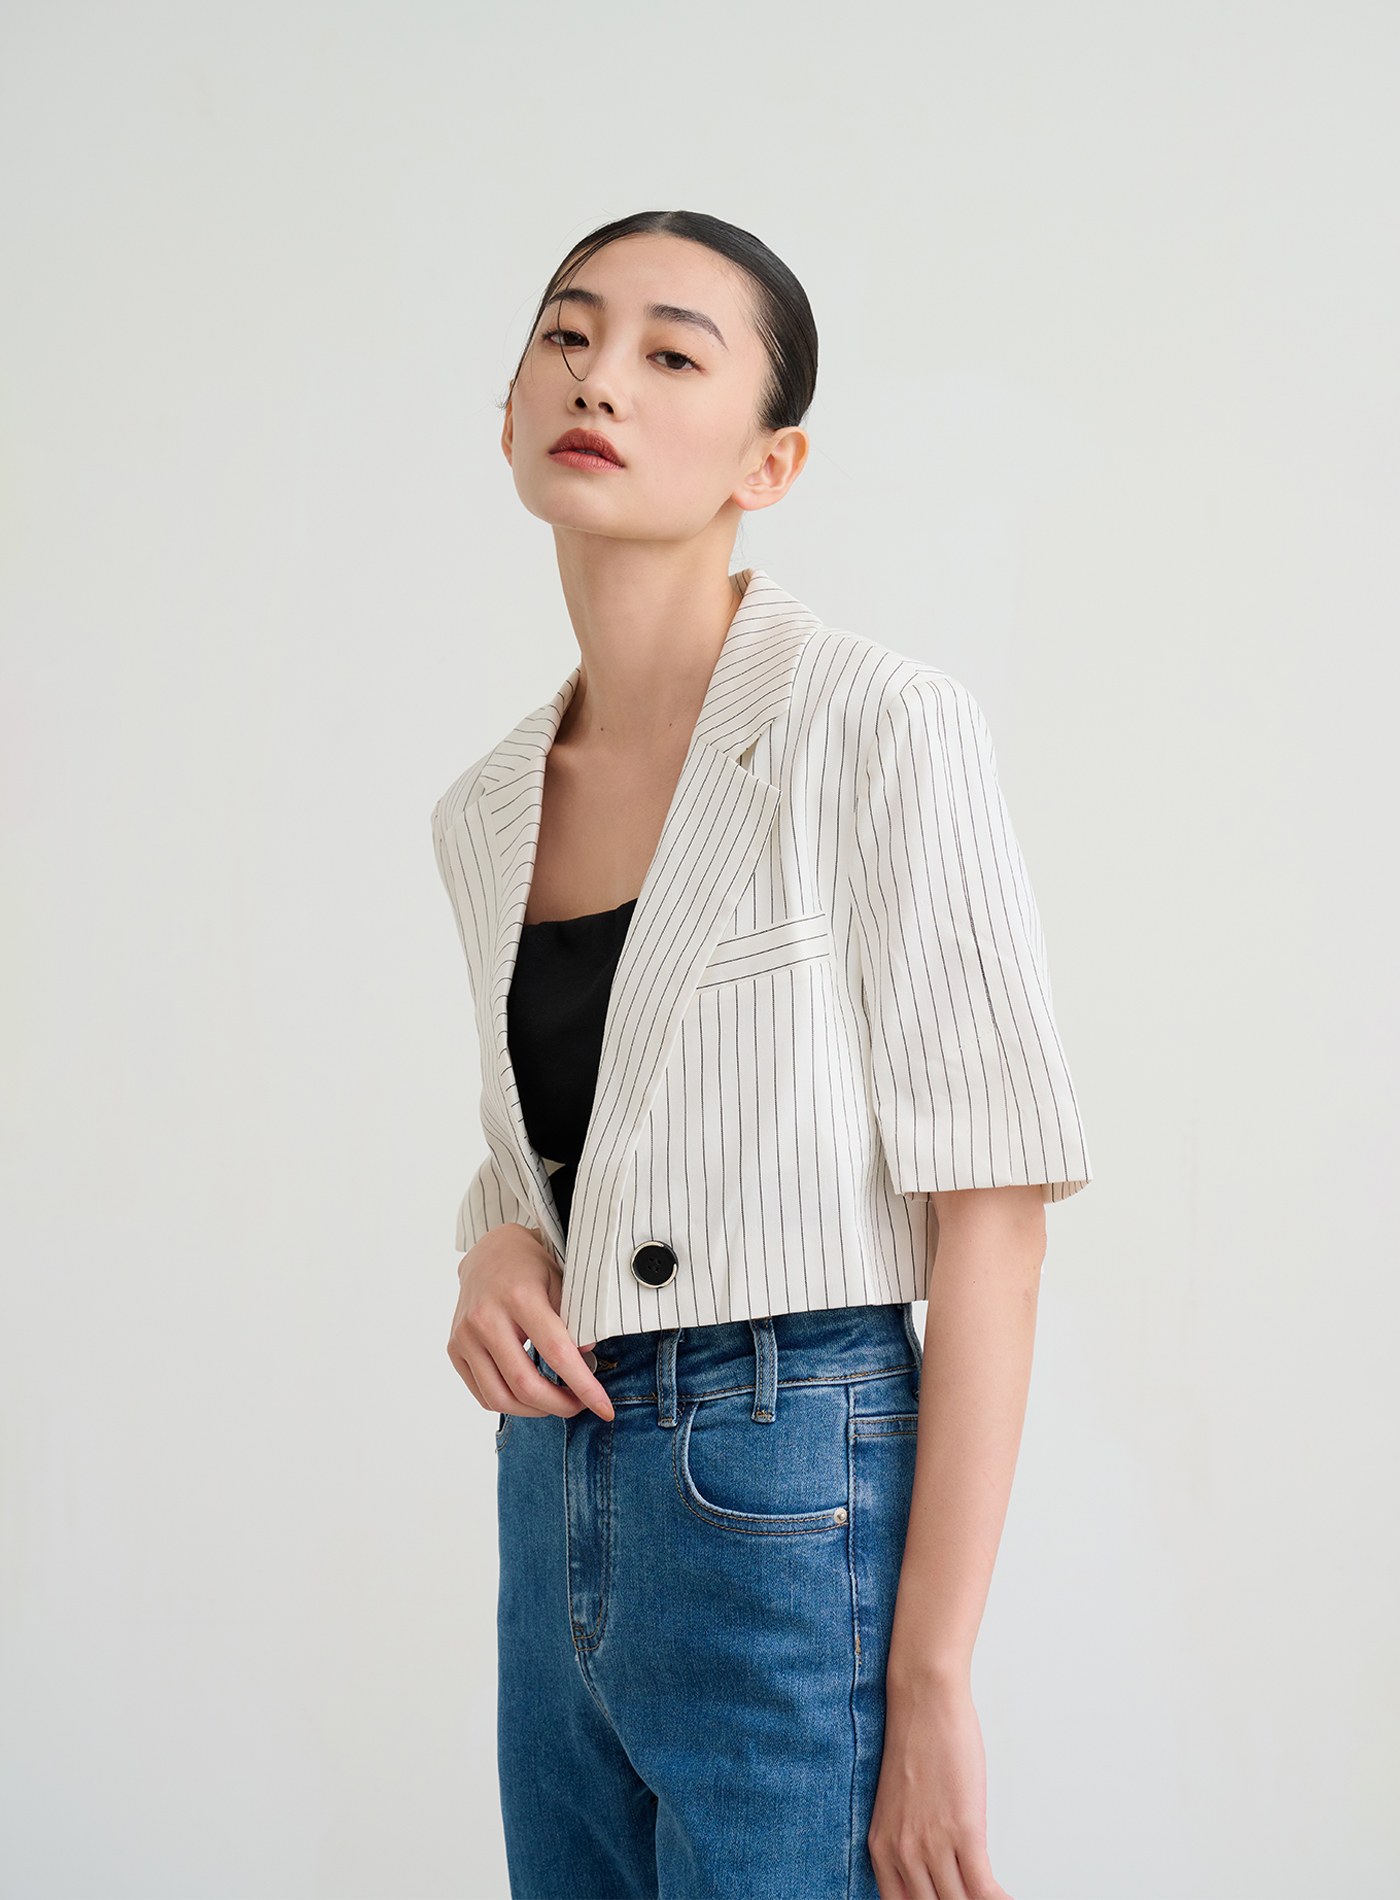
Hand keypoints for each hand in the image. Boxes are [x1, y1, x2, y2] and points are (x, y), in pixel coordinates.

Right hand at [445, 1223, 614, 1422]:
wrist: (490, 1252)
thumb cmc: (532, 1267)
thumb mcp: (563, 1283)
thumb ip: (576, 1322)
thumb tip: (587, 1361)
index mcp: (519, 1296)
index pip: (556, 1353)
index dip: (583, 1386)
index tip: (604, 1407)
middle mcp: (486, 1317)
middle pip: (524, 1384)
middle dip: (559, 1405)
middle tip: (580, 1406)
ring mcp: (465, 1335)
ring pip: (500, 1397)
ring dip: (534, 1411)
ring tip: (555, 1402)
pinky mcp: (454, 1348)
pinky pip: (482, 1394)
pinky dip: (509, 1404)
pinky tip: (530, 1396)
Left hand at [868, 1671, 1012, 1899]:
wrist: (923, 1699)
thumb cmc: (916, 1742)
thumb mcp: (897, 1804)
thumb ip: (907, 1844)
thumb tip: (935, 1874)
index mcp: (881, 1849)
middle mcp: (902, 1853)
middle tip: (976, 1899)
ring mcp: (931, 1844)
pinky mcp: (963, 1831)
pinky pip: (983, 1891)